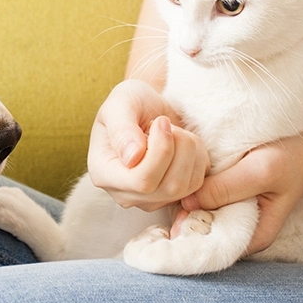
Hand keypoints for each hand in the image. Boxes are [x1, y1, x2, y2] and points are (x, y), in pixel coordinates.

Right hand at [87, 80, 209, 211]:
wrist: (148, 109)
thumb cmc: (131, 103)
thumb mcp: (120, 103)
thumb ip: (121, 129)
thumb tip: (132, 158)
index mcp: (104, 173)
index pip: (141, 181)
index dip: (161, 152)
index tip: (161, 121)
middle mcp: (124, 194)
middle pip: (166, 187)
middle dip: (178, 149)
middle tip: (167, 123)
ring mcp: (150, 199)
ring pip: (184, 187)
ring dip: (189, 151)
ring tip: (175, 131)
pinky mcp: (172, 198)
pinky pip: (197, 186)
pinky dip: (198, 159)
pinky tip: (182, 144)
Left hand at [180, 127, 302, 253]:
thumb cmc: (290, 159)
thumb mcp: (261, 171)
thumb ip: (226, 189)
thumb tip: (186, 202)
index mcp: (252, 238)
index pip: (210, 248)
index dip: (187, 234)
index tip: (171, 215)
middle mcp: (238, 232)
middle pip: (198, 232)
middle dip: (180, 217)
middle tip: (166, 193)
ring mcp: (231, 215)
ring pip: (195, 215)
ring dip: (182, 201)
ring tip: (171, 183)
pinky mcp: (225, 198)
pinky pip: (200, 200)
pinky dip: (190, 191)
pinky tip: (181, 176)